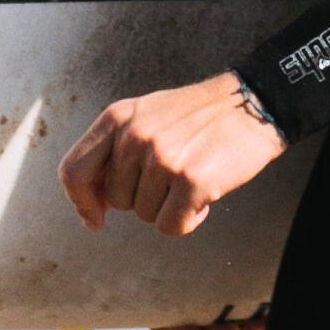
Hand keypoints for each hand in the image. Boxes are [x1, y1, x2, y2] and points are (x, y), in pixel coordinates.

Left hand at [58, 72, 284, 239]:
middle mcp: (136, 135)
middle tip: (172, 177)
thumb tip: (92, 201)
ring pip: (144, 215)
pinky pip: (171, 226)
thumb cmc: (200, 115)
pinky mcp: (191, 180)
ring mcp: (163, 158)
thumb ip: (115, 147)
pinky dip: (189, 219)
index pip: (74, 171)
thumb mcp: (147, 115)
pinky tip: (205, 196)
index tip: (95, 218)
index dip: (81, 202)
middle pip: (116, 200)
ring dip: (169, 206)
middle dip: (142, 198)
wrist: (255, 103)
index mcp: (119, 117)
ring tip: (192, 177)